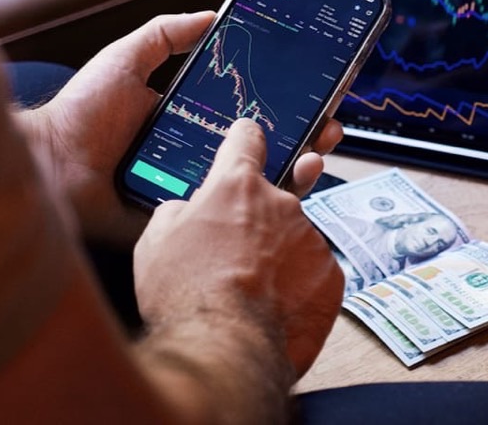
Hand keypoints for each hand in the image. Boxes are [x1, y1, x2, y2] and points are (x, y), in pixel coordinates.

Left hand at [15, 12, 344, 247]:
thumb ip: (165, 35)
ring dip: (294, 171)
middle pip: (265, 149)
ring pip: (256, 185)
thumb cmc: (80, 114)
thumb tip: (212, 15)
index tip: (317, 95)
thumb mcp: (127, 59)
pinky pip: (228, 219)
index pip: (252, 113)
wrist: (49, 165)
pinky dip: (261, 209)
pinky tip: (285, 191)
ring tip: (316, 156)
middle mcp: (200, 156)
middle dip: (305, 138)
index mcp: (192, 121)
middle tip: (329, 128)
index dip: (287, 105)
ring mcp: (196, 190)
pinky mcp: (185, 222)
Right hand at [134, 118, 344, 378]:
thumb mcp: (156, 240)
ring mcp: (311, 239)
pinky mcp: (331, 274)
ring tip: (250, 291)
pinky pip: (313, 272)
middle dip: (257, 221)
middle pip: (273, 199)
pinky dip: (298, 286)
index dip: (245, 140)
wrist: (223, 348)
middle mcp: (281, 204)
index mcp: (237, 186)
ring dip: (278, 257)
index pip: (247, 140)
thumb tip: (189, 210)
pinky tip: (275, 307)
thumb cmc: (185, 294)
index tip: (250, 139)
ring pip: (294, 239)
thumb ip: (179, 211)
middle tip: (236, 254)